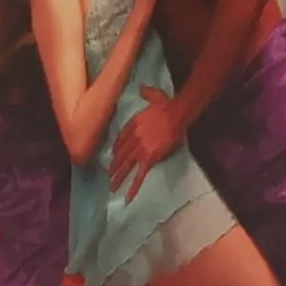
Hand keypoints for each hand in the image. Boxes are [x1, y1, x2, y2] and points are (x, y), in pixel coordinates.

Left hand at [111, 86, 183, 201]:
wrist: (177, 115)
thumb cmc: (168, 106)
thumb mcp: (155, 96)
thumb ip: (146, 93)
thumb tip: (141, 87)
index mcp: (132, 125)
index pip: (120, 140)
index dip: (116, 149)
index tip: (113, 155)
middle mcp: (132, 138)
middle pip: (120, 155)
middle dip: (114, 166)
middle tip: (108, 175)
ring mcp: (140, 150)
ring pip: (126, 166)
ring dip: (117, 178)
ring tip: (111, 187)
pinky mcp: (149, 159)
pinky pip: (139, 176)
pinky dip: (133, 188)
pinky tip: (127, 197)